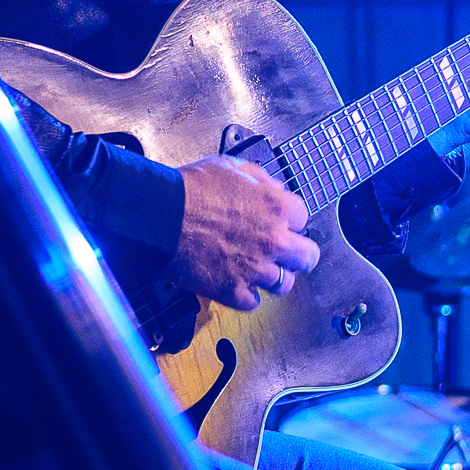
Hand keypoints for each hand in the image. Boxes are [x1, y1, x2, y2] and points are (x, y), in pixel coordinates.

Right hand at [173, 155, 320, 310]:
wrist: (162, 216)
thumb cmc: (191, 189)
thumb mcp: (232, 167)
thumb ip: (261, 180)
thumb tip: (273, 189)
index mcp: (277, 207)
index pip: (303, 219)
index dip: (289, 220)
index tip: (281, 223)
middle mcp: (274, 241)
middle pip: (307, 258)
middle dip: (296, 254)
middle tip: (285, 252)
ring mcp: (256, 269)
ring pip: (284, 284)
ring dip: (273, 276)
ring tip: (259, 269)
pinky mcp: (234, 291)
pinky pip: (253, 302)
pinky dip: (246, 294)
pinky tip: (236, 281)